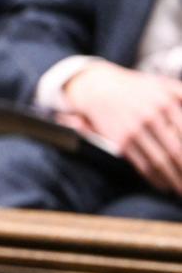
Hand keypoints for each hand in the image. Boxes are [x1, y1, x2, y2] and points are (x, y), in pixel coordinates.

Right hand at [64, 62, 181, 193]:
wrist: (99, 88)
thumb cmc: (139, 89)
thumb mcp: (165, 86)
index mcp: (166, 102)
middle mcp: (150, 116)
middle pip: (177, 151)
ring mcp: (134, 130)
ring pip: (160, 162)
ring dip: (174, 180)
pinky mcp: (121, 141)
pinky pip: (142, 165)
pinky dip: (155, 179)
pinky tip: (165, 187)